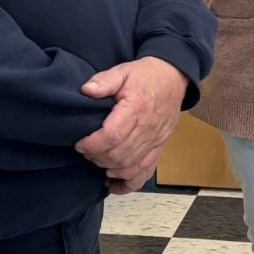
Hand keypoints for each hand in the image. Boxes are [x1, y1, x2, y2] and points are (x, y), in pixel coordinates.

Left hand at [76, 57, 187, 193]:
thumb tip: (86, 90)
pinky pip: (145, 171)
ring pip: (130, 166)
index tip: (80, 143)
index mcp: (137, 108)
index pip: (112, 136)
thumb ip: (104, 80)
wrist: (173, 78)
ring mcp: (155, 140)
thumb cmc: (146, 75)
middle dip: (97, 157)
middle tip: (86, 151)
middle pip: (119, 154)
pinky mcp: (159, 148)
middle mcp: (148, 128)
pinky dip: (129, 182)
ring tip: (97, 161)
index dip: (93, 144)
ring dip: (109, 168)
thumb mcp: (123, 70)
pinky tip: (114, 183)